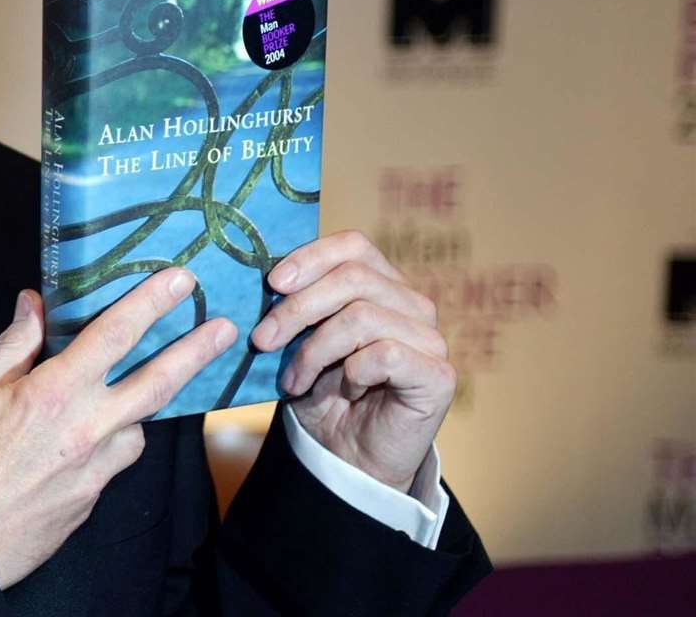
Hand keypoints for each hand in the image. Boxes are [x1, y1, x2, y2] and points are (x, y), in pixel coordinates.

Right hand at [0, 268, 235, 588]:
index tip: (179, 281)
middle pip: (155, 383)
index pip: (114, 335)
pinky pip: (117, 460)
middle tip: (225, 329)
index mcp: (54, 393)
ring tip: (130, 391)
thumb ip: (15, 345)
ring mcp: (96, 468)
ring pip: (139, 427)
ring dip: (142, 405)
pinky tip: (93, 437)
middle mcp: (86, 429)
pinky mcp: (94, 498)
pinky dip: (114, 442)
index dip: (150, 302)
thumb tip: (36, 305)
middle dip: (195, 352)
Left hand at [250, 230, 454, 492]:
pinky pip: (386, 354)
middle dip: (297, 308)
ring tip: (292, 380)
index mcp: (381, 285)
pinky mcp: (439, 375)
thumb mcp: (298, 341)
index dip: (311, 256)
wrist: (345, 457)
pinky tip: (346, 390)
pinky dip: (353, 371)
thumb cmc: (322, 394)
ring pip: (361, 316)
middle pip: (352, 277)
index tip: (272, 282)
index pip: (354, 245)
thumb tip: (268, 274)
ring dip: (314, 350)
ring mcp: (430, 338)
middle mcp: (411, 304)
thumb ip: (294, 303)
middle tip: (262, 340)